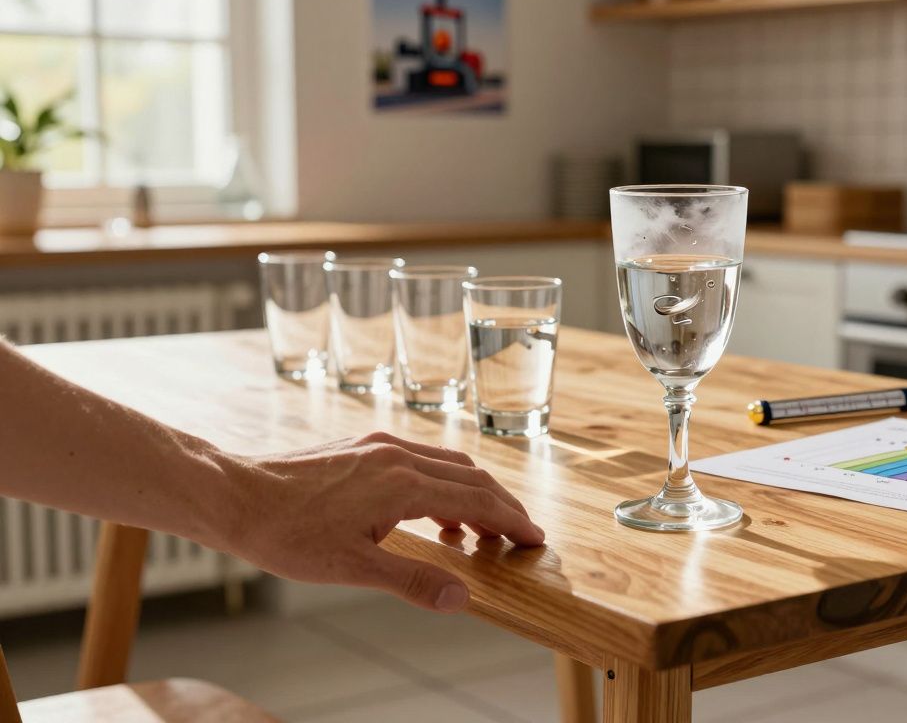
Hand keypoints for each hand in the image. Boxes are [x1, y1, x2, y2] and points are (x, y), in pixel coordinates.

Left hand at [224, 431, 544, 611]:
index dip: (511, 521)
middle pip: (471, 476)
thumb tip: (461, 599)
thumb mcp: (351, 568)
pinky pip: (419, 460)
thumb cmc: (285, 533)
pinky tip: (432, 511)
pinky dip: (442, 484)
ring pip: (446, 464)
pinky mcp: (361, 446)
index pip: (477, 500)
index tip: (534, 539)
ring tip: (480, 531)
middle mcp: (397, 455)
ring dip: (473, 494)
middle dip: (501, 506)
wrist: (232, 495)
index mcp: (402, 483)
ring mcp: (378, 446)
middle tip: (520, 535)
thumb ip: (412, 580)